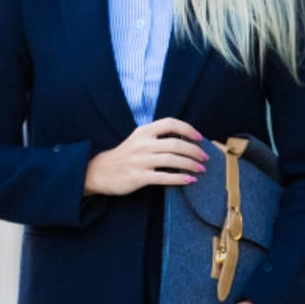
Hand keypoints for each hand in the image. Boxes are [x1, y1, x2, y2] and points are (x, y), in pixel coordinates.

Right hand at [84, 118, 209, 196]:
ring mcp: (140, 161)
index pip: (170, 123)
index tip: (199, 138)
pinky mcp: (138, 177)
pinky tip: (190, 180)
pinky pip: (164, 177)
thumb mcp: (138, 139)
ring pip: (172, 160)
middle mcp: (142, 144)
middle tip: (205, 157)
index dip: (188, 129)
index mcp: (143, 131)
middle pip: (175, 143)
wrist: (99, 172)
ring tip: (201, 169)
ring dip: (190, 164)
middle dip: (194, 150)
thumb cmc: (124, 156)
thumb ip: (157, 137)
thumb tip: (184, 140)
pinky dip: (180, 178)